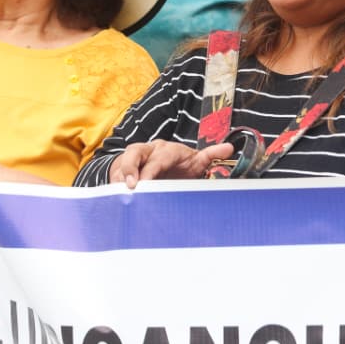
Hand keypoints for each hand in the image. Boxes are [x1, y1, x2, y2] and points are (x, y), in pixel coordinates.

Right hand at [108, 140, 234, 187]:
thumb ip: (210, 155)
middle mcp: (149, 150)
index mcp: (168, 149)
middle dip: (131, 170)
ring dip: (120, 176)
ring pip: (123, 162)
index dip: (151, 169)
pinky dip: (114, 184)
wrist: (163, 166)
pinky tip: (115, 197)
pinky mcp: (122, 168)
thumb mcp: (195, 161)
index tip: (145, 183)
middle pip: (135, 154)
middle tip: (131, 187)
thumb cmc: (181, 166)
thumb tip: (230, 147)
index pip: (159, 157)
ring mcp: (134, 157)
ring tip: (119, 191)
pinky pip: (115, 174)